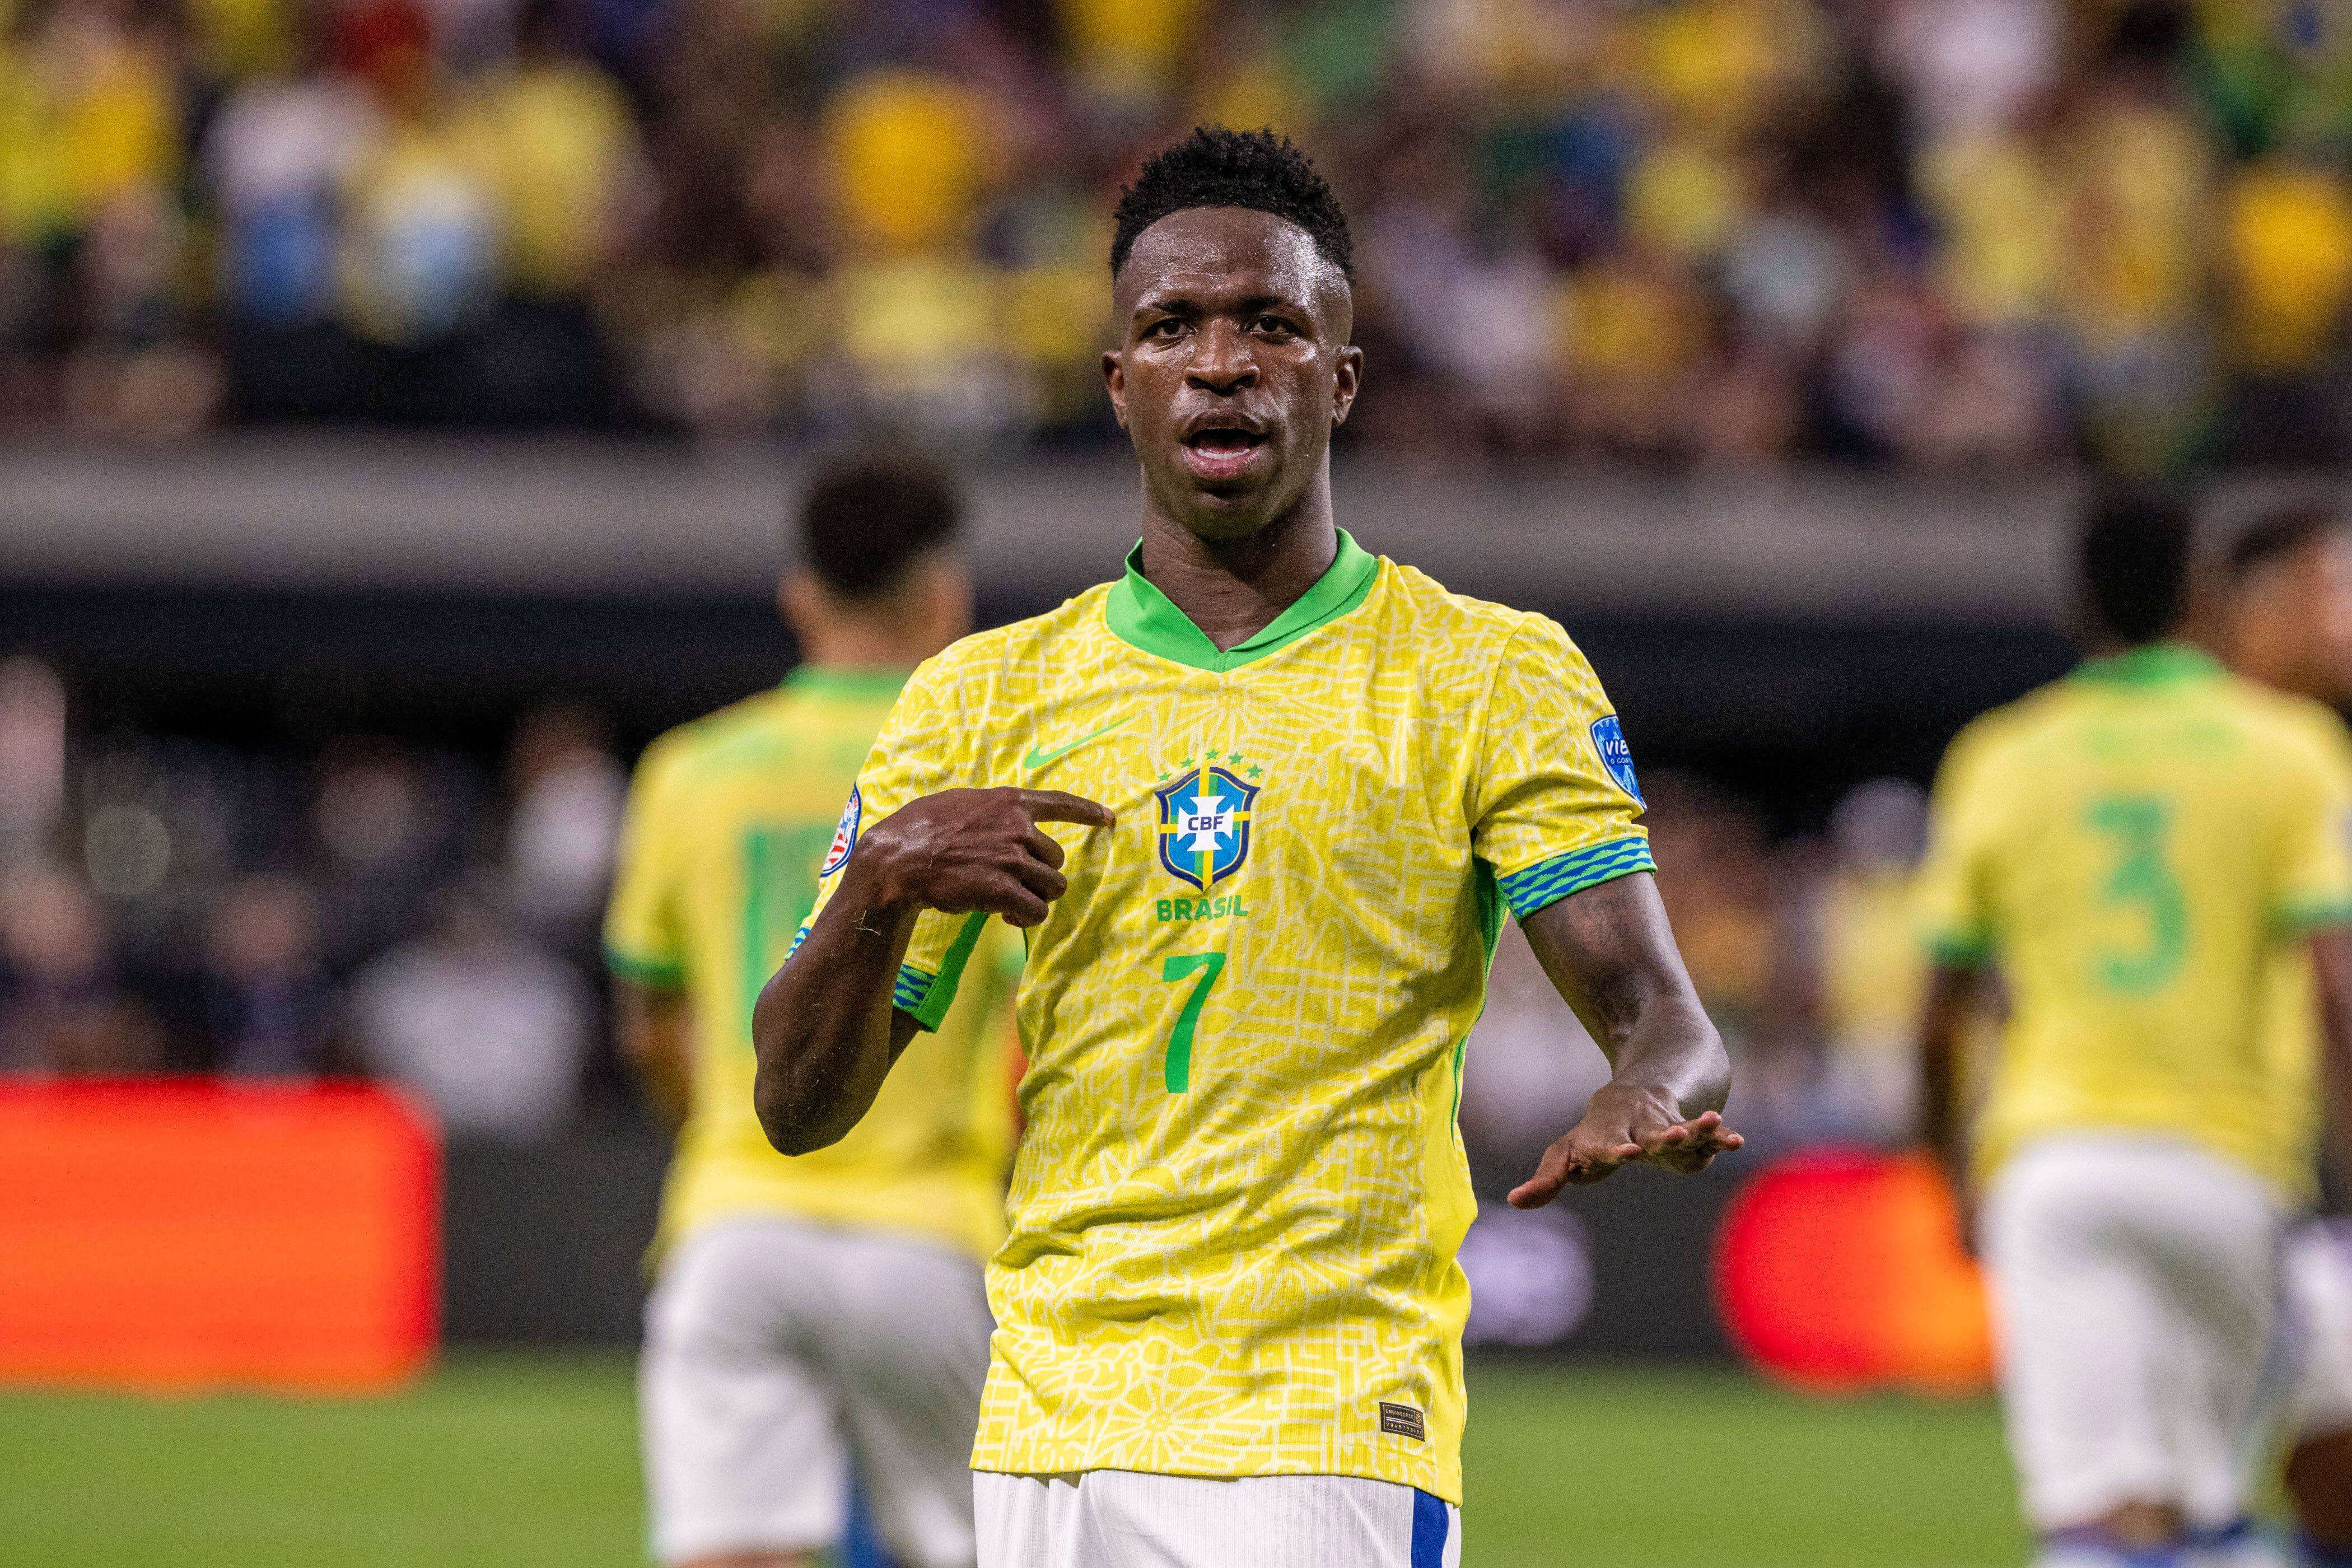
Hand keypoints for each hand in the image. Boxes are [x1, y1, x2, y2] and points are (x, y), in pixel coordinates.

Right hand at [850, 788, 1113, 927]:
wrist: (898, 861)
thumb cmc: (920, 830)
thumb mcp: (960, 803)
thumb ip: (992, 810)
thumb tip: (1006, 819)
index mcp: (1009, 802)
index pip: (1060, 802)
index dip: (1088, 812)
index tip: (1109, 819)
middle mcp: (1017, 827)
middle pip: (1056, 859)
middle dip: (1040, 874)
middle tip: (1013, 884)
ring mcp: (1012, 858)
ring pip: (1052, 886)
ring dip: (1035, 897)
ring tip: (1009, 902)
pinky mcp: (1003, 889)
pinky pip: (1037, 910)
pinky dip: (1026, 917)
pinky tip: (1006, 915)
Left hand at [1507, 1082, 1743, 1208]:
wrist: (1630, 1098)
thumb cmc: (1592, 1136)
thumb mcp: (1566, 1154)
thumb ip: (1547, 1180)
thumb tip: (1513, 1202)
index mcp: (1607, 1138)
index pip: (1608, 1145)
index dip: (1616, 1150)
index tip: (1627, 1153)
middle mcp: (1638, 1130)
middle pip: (1652, 1134)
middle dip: (1665, 1136)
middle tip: (1676, 1136)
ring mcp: (1665, 1128)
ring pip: (1683, 1129)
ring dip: (1698, 1128)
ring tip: (1715, 1122)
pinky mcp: (1688, 1131)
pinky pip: (1707, 1136)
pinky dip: (1720, 1138)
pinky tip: (1736, 1141)